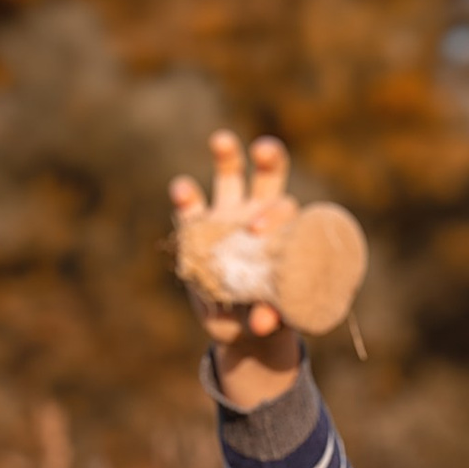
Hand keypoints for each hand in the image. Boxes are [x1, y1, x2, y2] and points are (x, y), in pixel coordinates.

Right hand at [169, 129, 304, 408]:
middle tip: (263, 151)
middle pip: (267, 175)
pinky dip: (186, 197)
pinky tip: (183, 191)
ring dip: (227, 155)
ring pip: (230, 175)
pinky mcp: (197, 228)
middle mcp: (258, 213)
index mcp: (285, 232)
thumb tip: (262, 322)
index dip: (274, 214)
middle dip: (268, 157)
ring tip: (222, 140)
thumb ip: (269, 318)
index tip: (259, 231)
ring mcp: (227, 215)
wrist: (241, 327)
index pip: (286, 209)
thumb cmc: (269, 317)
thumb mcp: (270, 322)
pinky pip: (191, 207)